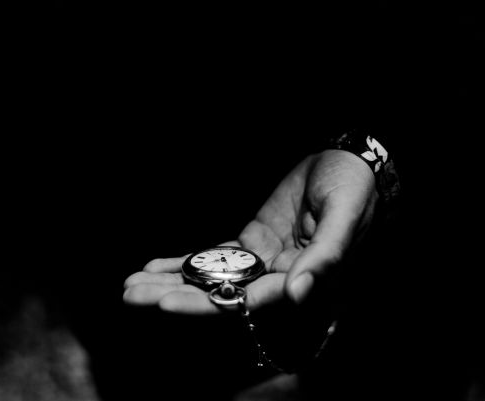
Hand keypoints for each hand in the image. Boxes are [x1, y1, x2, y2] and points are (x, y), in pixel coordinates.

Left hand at [123, 149, 377, 313]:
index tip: (167, 302)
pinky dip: (186, 261)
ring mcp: (263, 260)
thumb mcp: (344, 215)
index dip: (210, 303)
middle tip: (133, 296)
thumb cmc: (354, 188)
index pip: (252, 300)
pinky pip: (215, 256)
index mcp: (303, 277)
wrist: (348, 163)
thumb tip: (298, 294)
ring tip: (131, 286)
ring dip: (173, 281)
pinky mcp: (252, 242)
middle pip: (223, 294)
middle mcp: (279, 276)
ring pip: (214, 277)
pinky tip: (154, 266)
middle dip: (177, 296)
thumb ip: (325, 255)